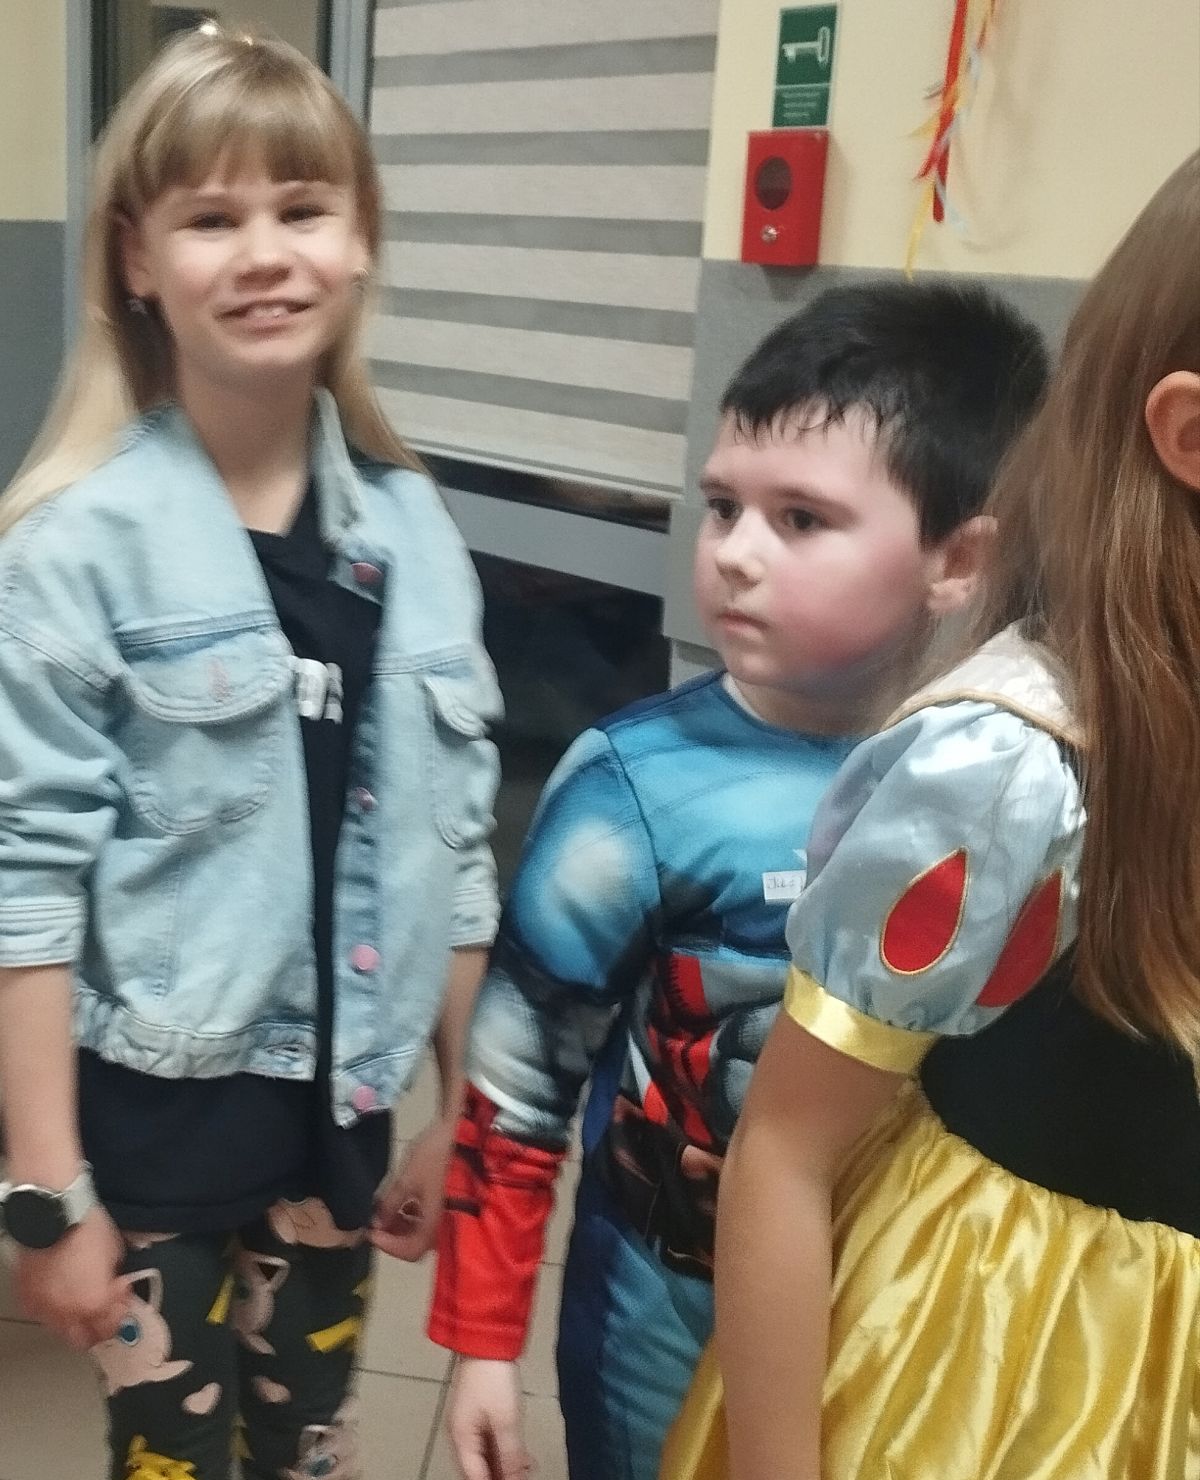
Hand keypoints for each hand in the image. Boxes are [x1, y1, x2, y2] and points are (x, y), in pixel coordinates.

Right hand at [14, 1205, 126, 1350]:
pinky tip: (60, 1296)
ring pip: (61, 1331)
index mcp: (95, 1302)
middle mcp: (68, 1313)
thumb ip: (114, 1277)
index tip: (122, 1298)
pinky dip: (53, 1310)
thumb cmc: (88, 1229)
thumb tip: (116, 1286)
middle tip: (105, 1312)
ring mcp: (43, 1308)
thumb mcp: (114, 1252)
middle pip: (84, 1340)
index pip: (111, 1326)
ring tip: (82, 1304)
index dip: (119, 1313)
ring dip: (75, 1323)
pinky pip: (41, 1315)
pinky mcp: (26, 1299)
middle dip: (98, 1330)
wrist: (53, 1215)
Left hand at [370, 1115, 455, 1260]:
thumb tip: (377, 1224)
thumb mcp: (406, 1179)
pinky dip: (413, 1215)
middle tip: (377, 1221)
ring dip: (402, 1225)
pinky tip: (404, 1200)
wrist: (460, 1131)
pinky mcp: (449, 1201)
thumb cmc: (433, 1156)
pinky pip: (428, 1218)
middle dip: (394, 1235)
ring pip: (422, 1232)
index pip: (411, 1251)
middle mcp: (444, 1224)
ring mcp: (449, 1213)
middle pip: (417, 1244)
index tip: (371, 1232)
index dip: (388, 1246)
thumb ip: (390, 1205)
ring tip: (387, 1209)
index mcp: (435, 1222)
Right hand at [447, 1357, 531, 1479]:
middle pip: (478, 1468)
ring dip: (504, 1465)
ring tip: (525, 1471)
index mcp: (461, 1438)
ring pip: (485, 1455)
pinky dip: (504, 1450)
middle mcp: (461, 1434)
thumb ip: (510, 1455)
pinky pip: (490, 1440)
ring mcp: (469, 1422)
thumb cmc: (493, 1379)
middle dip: (499, 1476)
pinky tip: (521, 1455)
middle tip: (521, 1477)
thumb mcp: (506, 1420)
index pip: (474, 1477)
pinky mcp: (479, 1412)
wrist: (487, 1340)